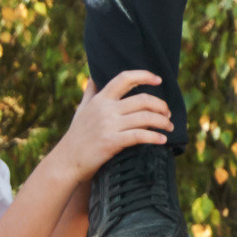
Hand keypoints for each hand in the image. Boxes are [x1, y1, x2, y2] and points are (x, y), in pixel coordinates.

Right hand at [56, 69, 171, 174]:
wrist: (67, 161)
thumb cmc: (77, 135)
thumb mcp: (81, 110)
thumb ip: (90, 93)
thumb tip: (94, 77)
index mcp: (100, 99)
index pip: (124, 79)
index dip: (144, 76)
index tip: (158, 80)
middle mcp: (105, 109)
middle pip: (142, 99)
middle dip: (160, 106)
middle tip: (168, 113)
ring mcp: (108, 125)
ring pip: (144, 117)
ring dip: (162, 122)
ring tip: (169, 127)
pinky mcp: (111, 142)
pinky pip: (139, 136)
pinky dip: (154, 137)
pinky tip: (162, 140)